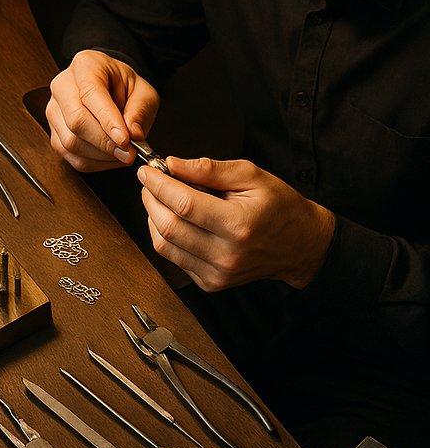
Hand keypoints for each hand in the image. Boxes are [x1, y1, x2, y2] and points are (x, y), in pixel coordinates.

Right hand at [46, 49, 159, 171]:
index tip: (125, 139)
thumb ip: (140, 111)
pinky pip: (69, 155)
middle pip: (76, 121)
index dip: (107, 120)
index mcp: (85, 65)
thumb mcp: (143, 91)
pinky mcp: (54, 132)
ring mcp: (54, 110)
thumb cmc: (124, 87)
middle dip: (105, 142)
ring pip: (70, 142)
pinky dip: (93, 163)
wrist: (109, 88)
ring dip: (101, 155)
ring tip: (123, 154)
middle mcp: (62, 85)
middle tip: (129, 152)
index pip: (90, 94)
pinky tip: (110, 158)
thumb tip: (132, 134)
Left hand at [138, 157, 335, 290]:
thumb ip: (210, 169)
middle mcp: (226, 254)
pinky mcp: (211, 283)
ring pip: (164, 245)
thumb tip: (172, 164)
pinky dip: (163, 236)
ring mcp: (217, 273)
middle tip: (149, 182)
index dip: (158, 185)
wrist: (301, 245)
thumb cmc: (279, 206)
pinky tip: (170, 219)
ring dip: (152, 218)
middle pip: (169, 226)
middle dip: (150, 199)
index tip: (147, 171)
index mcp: (239, 224)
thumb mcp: (252, 176)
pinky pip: (173, 258)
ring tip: (157, 198)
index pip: (184, 204)